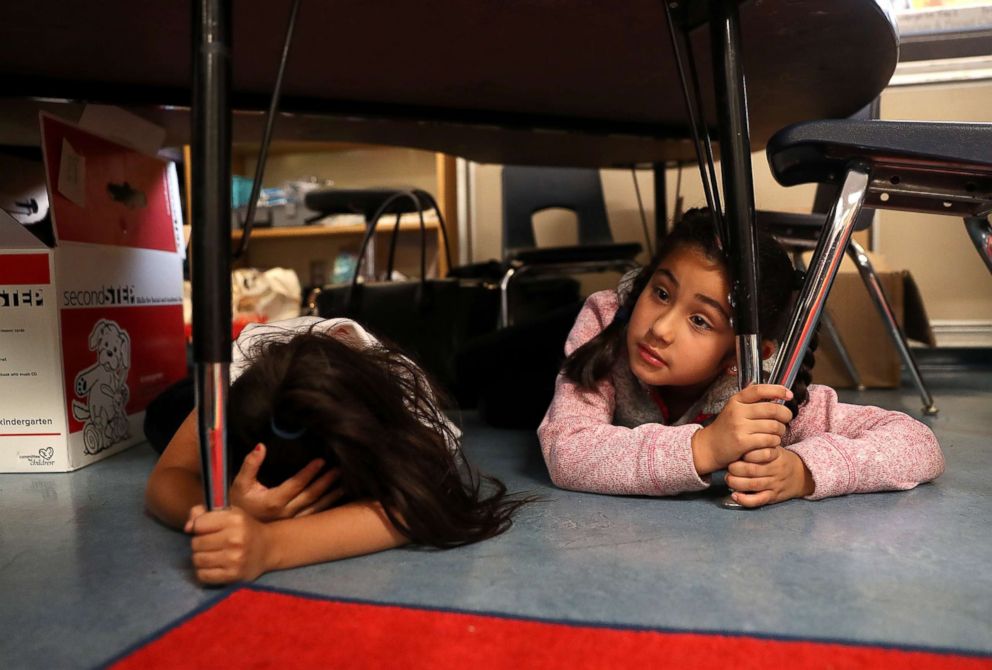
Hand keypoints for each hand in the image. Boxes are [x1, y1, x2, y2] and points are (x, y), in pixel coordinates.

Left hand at [185, 505, 271, 584]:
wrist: (268, 548)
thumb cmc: (244, 528)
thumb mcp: (229, 513)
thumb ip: (204, 514)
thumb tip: (187, 527)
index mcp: (235, 520)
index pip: (199, 524)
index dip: (199, 526)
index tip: (207, 529)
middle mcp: (235, 539)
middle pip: (196, 543)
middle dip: (199, 543)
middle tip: (210, 543)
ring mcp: (234, 559)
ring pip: (197, 559)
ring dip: (200, 558)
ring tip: (211, 554)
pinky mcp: (233, 576)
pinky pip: (203, 575)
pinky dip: (204, 571)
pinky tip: (213, 566)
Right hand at [229, 444, 343, 521]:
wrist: (238, 531)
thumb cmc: (239, 504)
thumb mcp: (240, 483)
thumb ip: (250, 464)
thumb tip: (261, 447)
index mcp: (272, 502)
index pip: (296, 484)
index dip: (310, 472)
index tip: (321, 461)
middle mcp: (285, 514)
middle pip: (311, 496)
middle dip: (326, 481)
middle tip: (339, 469)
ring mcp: (292, 522)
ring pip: (317, 508)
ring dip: (331, 495)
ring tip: (344, 484)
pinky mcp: (296, 527)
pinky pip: (316, 517)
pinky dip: (328, 507)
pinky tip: (338, 499)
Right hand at [691, 384, 793, 474]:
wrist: (709, 447)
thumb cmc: (727, 428)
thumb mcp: (734, 409)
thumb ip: (752, 401)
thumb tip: (777, 392)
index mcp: (736, 400)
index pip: (759, 390)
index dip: (777, 390)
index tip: (789, 394)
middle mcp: (737, 411)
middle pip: (772, 409)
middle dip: (785, 414)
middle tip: (786, 419)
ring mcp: (739, 427)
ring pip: (774, 426)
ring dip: (781, 431)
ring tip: (777, 433)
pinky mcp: (742, 442)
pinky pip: (769, 440)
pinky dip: (774, 442)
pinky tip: (771, 443)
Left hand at [725, 447, 814, 507]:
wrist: (802, 475)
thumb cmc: (780, 459)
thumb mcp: (774, 447)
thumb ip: (760, 444)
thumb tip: (738, 439)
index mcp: (775, 455)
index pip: (761, 453)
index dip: (747, 453)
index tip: (736, 451)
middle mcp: (775, 470)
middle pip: (753, 470)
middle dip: (736, 469)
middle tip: (728, 467)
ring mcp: (775, 484)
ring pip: (754, 485)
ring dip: (737, 483)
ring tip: (728, 479)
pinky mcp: (773, 497)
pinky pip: (759, 500)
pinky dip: (745, 499)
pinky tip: (735, 496)